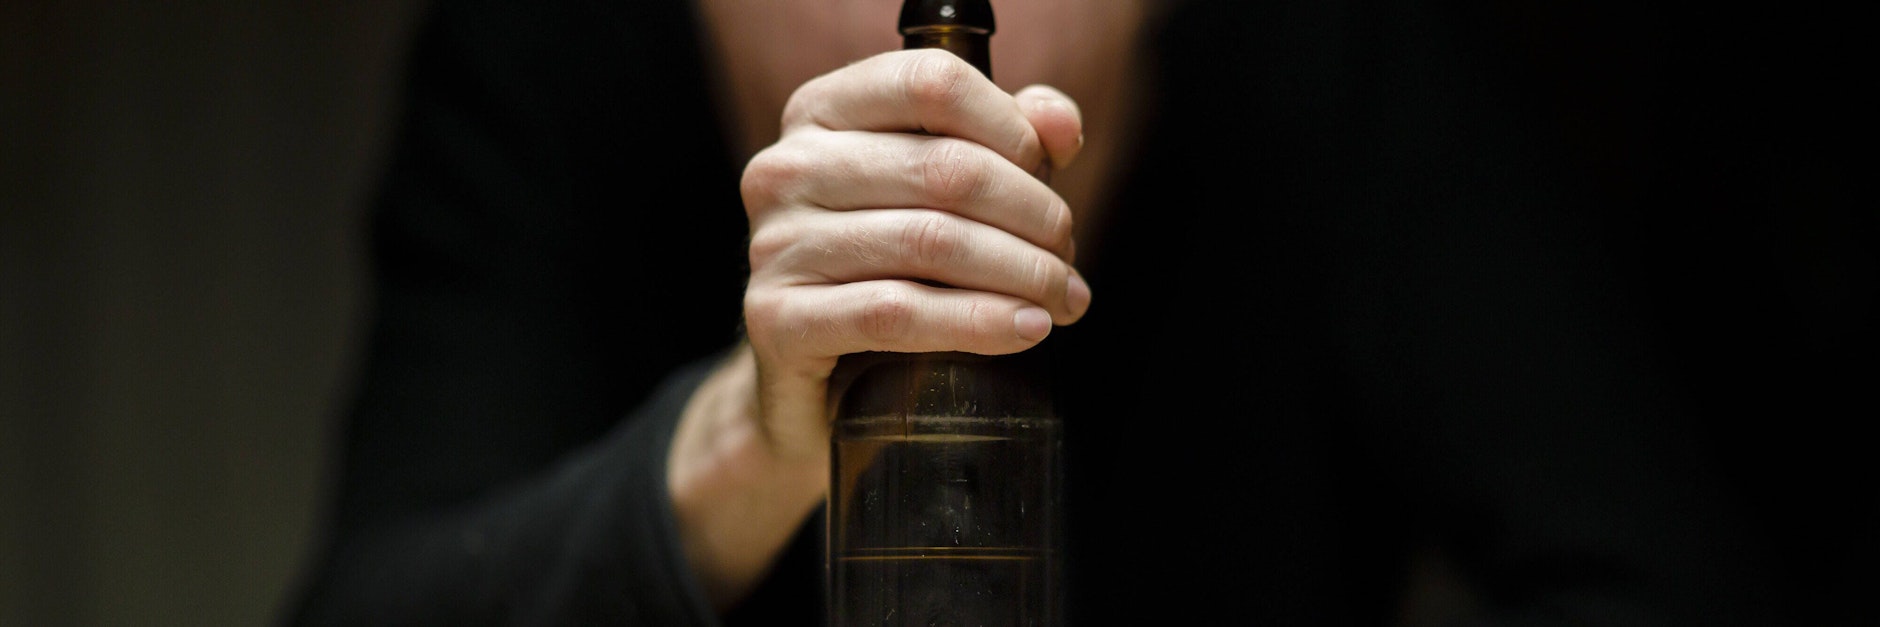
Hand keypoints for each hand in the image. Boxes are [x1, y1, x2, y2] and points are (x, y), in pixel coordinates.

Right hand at [667, 48, 1088, 610]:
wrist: (816, 379)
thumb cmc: (889, 267)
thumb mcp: (944, 187)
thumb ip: (1006, 136)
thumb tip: (1059, 125)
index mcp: (822, 111)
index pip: (934, 83)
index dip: (1012, 129)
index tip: (1053, 175)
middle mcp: (786, 167)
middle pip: (946, 169)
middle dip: (1035, 216)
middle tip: (1068, 259)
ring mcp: (774, 244)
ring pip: (930, 242)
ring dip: (1021, 274)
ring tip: (1062, 300)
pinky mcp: (776, 320)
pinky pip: (895, 313)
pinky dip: (977, 322)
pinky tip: (1026, 329)